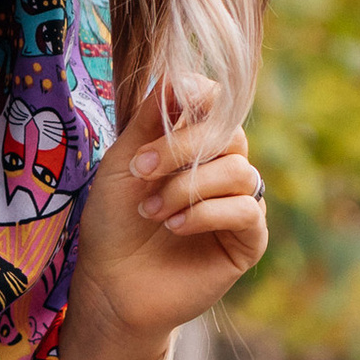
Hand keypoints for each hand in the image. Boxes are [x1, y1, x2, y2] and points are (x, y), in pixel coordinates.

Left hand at [66, 86, 269, 359]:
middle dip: (181, 148)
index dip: (200, 98)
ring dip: (188, 187)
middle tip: (140, 171)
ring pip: (239, 170)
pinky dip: (207, 213)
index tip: (170, 105)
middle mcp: (222, 168)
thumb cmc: (113, 223)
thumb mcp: (123, 162)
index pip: (218, 103)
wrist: (111, 284)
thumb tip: (179, 75)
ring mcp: (239, 203)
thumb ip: (152, 119)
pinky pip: (247, 210)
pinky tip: (175, 226)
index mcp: (196, 144)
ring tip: (152, 210)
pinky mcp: (248, 240)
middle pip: (229, 133)